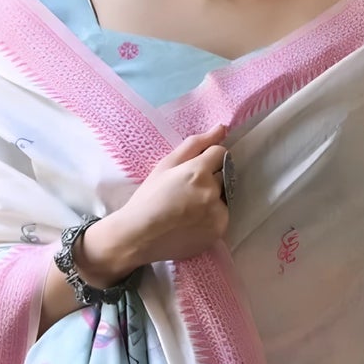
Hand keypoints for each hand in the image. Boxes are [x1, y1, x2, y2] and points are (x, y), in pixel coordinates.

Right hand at [81, 125, 231, 281]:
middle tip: (187, 192)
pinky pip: (222, 217)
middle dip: (210, 179)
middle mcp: (212, 191)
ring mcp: (218, 213)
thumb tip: (222, 127)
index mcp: (198, 171)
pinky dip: (211, 218)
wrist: (139, 235)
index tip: (193, 171)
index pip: (220, 153)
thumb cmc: (149, 196)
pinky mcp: (219, 231)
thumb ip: (196, 144)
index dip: (207, 160)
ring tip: (189, 209)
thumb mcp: (166, 164)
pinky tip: (192, 222)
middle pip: (224, 175)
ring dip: (213, 199)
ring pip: (224, 197)